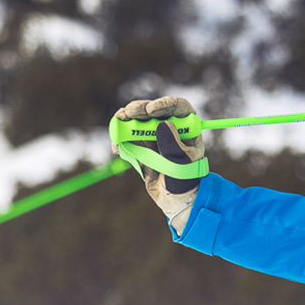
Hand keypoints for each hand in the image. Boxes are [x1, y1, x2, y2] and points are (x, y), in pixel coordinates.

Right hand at [113, 95, 205, 231]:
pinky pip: (127, 138)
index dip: (165, 105)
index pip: (179, 108)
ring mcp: (153, 136)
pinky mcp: (140, 146)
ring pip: (137, 121)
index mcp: (187, 129)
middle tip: (128, 113)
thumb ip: (174, 146)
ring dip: (125, 121)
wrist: (175, 199)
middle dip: (139, 109)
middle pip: (153, 111)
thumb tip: (164, 124)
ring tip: (118, 123)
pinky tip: (117, 147)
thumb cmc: (185, 181)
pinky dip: (119, 140)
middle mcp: (170, 128)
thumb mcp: (182, 165)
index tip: (152, 110)